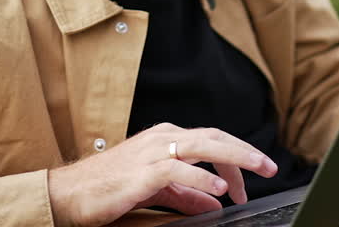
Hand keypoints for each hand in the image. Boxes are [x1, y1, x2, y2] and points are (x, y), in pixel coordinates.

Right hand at [46, 123, 278, 226]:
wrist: (68, 194)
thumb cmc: (108, 188)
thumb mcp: (157, 191)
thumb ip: (187, 194)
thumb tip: (215, 200)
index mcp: (166, 138)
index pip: (212, 141)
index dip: (236, 158)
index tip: (248, 184)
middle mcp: (162, 138)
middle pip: (214, 137)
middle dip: (246, 151)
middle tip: (270, 167)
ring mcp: (151, 152)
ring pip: (203, 145)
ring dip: (234, 158)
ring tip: (256, 170)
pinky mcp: (141, 172)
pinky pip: (178, 170)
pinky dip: (201, 177)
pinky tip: (218, 188)